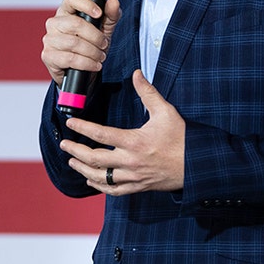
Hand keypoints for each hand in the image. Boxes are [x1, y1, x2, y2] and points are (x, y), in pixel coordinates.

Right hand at [41, 0, 120, 85]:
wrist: (82, 71)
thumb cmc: (90, 45)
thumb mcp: (104, 29)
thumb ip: (110, 15)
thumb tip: (113, 2)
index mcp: (66, 11)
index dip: (86, 4)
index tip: (99, 14)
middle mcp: (54, 23)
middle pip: (75, 23)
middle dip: (95, 36)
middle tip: (104, 44)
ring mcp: (49, 39)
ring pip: (74, 42)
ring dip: (92, 52)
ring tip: (100, 56)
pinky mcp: (48, 56)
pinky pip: (70, 58)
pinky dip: (86, 63)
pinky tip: (93, 65)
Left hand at [59, 70, 184, 194]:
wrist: (199, 165)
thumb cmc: (183, 138)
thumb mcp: (166, 112)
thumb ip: (148, 92)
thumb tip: (136, 73)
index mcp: (135, 142)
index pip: (101, 135)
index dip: (83, 128)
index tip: (71, 123)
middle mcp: (131, 162)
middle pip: (95, 159)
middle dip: (76, 151)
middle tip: (64, 145)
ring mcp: (134, 177)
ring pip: (101, 177)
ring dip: (83, 169)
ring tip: (72, 160)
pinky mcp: (139, 186)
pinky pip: (114, 190)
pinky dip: (100, 186)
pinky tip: (90, 180)